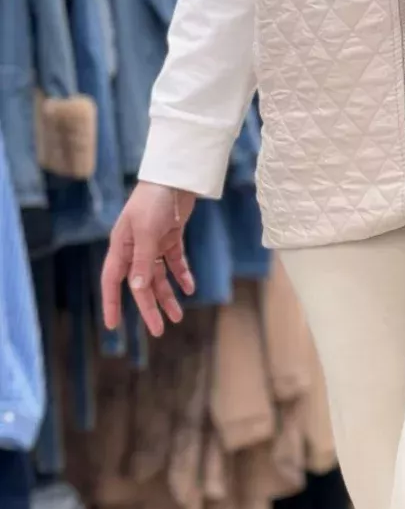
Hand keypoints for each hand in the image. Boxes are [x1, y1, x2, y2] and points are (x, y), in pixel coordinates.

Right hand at [101, 183, 196, 336]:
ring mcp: (152, 243)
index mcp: (121, 246)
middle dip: (148, 308)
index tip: (112, 325)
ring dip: (168, 296)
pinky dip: (182, 275)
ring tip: (178, 317)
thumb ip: (143, 262)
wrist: (175, 177)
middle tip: (158, 331)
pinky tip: (189, 288)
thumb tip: (138, 290)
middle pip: (140, 285)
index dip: (111, 303)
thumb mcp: (146, 232)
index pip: (113, 280)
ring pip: (158, 277)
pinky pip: (175, 262)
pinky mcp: (170, 238)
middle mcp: (134, 247)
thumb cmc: (154, 201)